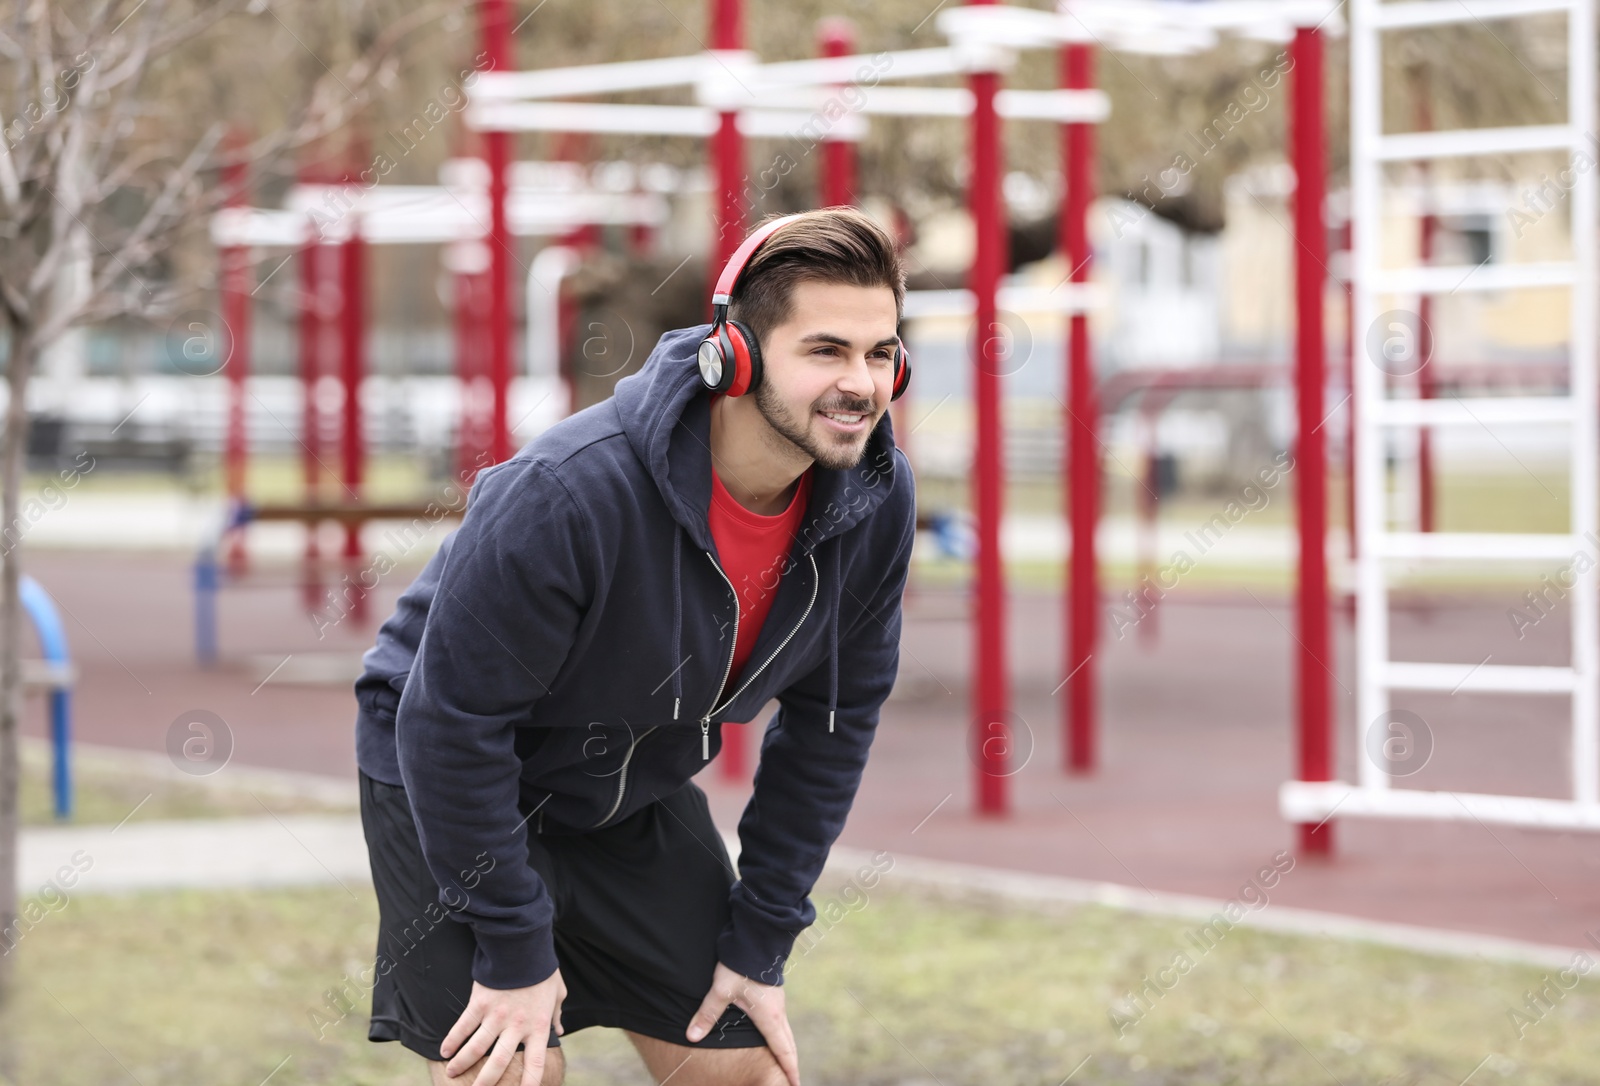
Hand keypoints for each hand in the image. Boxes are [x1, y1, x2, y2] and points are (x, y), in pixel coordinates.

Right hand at [440, 972, 566, 1085]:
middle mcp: (517, 1026)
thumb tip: (559, 1031)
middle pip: (499, 1063)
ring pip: (476, 1048)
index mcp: (538, 1026)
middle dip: (485, 1082)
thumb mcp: (557, 993)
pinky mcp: (480, 1002)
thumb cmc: (543, 970)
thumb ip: (556, 1015)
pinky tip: (444, 1051)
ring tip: (451, 1074)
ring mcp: (497, 1015)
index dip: (529, 1083)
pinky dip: (452, 1040)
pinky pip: (463, 1026)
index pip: (535, 1064)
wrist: (524, 945)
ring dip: (462, 1063)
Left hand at [686, 961, 800, 1085]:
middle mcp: (778, 1013)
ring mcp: (778, 1003)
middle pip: (789, 1045)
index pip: (783, 1052)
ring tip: (784, 1064)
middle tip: (792, 1082)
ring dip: (786, 1050)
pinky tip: (773, 1037)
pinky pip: (781, 1023)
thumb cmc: (740, 966)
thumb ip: (707, 1014)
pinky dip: (782, 1037)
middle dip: (790, 1065)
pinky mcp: (773, 995)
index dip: (789, 1071)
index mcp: (770, 1018)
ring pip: (786, 1033)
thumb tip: (692, 1036)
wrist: (755, 938)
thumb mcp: (720, 991)